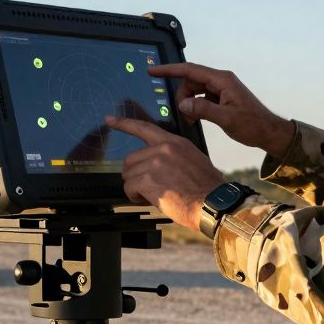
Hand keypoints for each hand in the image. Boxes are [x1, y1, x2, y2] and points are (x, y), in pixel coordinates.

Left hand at [105, 115, 225, 230]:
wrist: (213, 203)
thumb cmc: (206, 188)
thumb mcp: (193, 160)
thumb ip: (173, 156)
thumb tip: (157, 164)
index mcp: (174, 142)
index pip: (145, 127)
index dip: (124, 123)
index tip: (110, 119)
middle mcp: (163, 148)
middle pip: (130, 159)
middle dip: (135, 176)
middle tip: (150, 187)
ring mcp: (155, 163)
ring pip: (128, 175)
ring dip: (137, 188)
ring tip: (155, 195)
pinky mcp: (148, 179)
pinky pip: (129, 188)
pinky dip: (136, 197)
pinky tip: (151, 200)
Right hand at [149, 62, 294, 158]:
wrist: (269, 132)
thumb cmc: (253, 125)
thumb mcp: (227, 119)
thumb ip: (203, 110)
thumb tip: (183, 104)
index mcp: (222, 80)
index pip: (190, 70)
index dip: (169, 69)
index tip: (153, 70)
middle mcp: (221, 81)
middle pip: (191, 81)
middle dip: (182, 96)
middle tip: (184, 116)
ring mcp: (221, 88)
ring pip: (195, 90)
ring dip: (188, 103)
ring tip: (191, 119)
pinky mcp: (222, 97)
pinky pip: (202, 96)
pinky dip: (196, 106)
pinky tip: (196, 118)